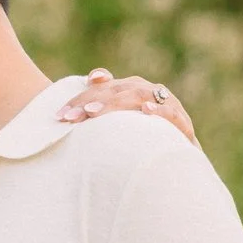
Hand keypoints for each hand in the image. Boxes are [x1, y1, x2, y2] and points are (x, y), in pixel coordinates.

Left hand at [58, 68, 198, 146]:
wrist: (180, 164)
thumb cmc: (145, 142)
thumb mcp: (121, 126)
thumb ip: (106, 104)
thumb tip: (93, 77)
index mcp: (132, 90)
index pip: (102, 88)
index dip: (80, 98)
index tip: (59, 115)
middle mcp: (149, 91)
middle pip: (116, 90)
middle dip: (91, 103)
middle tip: (70, 118)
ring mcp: (167, 105)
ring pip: (139, 96)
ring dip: (116, 104)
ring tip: (93, 112)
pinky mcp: (183, 125)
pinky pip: (172, 114)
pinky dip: (161, 111)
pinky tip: (147, 111)